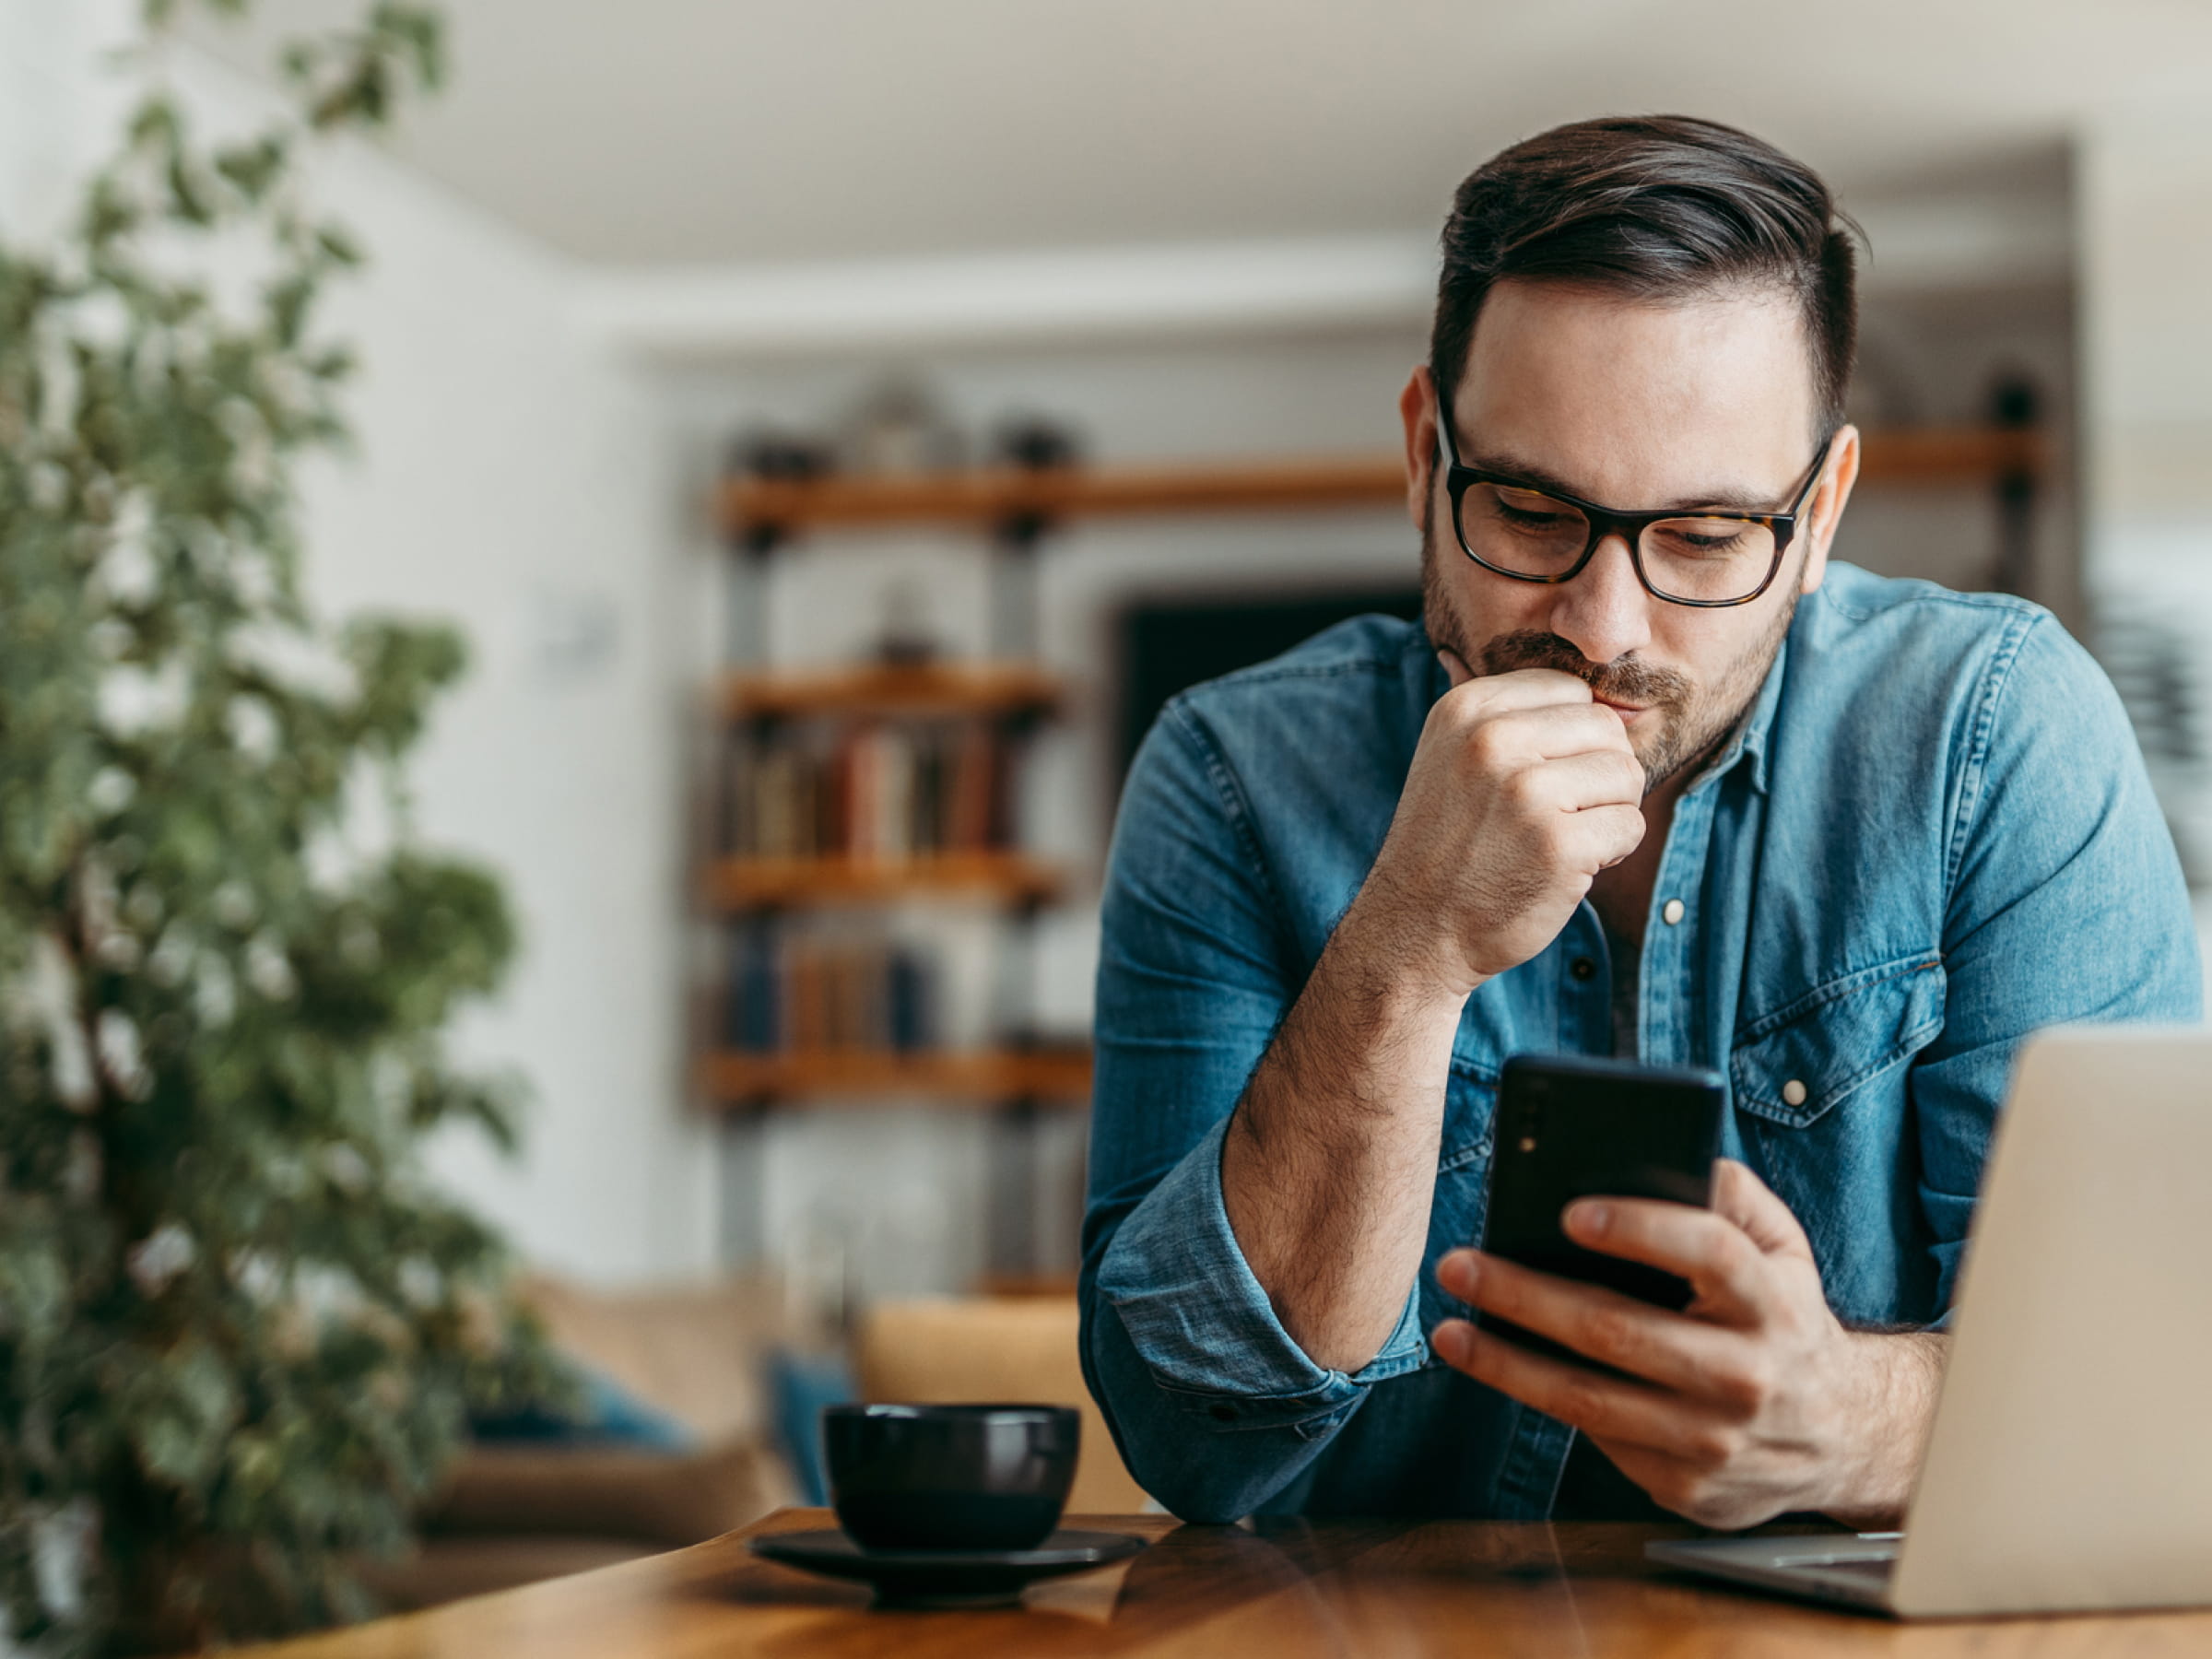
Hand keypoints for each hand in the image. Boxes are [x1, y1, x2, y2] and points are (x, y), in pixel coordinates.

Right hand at [1356, 650, 1644, 996]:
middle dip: (1598, 773)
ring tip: (1564, 838)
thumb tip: (1579, 669)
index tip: (1542, 776)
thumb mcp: (1452, 753)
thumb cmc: (1448, 843)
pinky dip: (1612, 852)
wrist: (1415, 929)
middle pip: (1606, 727)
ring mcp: (1525, 793)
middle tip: (1561, 814)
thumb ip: (1506, 712)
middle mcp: (1492, 740)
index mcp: (1468, 708)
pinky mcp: (1557, 845)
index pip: (1571, 690)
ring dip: (1610, 811)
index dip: (1573, 738)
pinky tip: (1569, 867)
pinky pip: (1630, 826)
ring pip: (1626, 774)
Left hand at [1428, 1160, 1944, 1528]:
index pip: (1711, 1254)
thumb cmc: (1785, 1319)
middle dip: (1527, 1296)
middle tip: (1461, 1265)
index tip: (1569, 1212)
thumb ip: (1733, 1194)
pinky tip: (1502, 1370)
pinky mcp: (1688, 1488)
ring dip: (1508, 1364)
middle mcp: (1749, 1376)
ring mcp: (1718, 1442)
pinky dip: (1543, 1403)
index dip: (1640, 1229)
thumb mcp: (1783, 1250)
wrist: (1844, 1436)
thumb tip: (1671, 1152)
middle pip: (1620, 1332)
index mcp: (1774, 1303)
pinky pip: (1599, 1441)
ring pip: (1592, 1401)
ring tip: (1452, 1330)